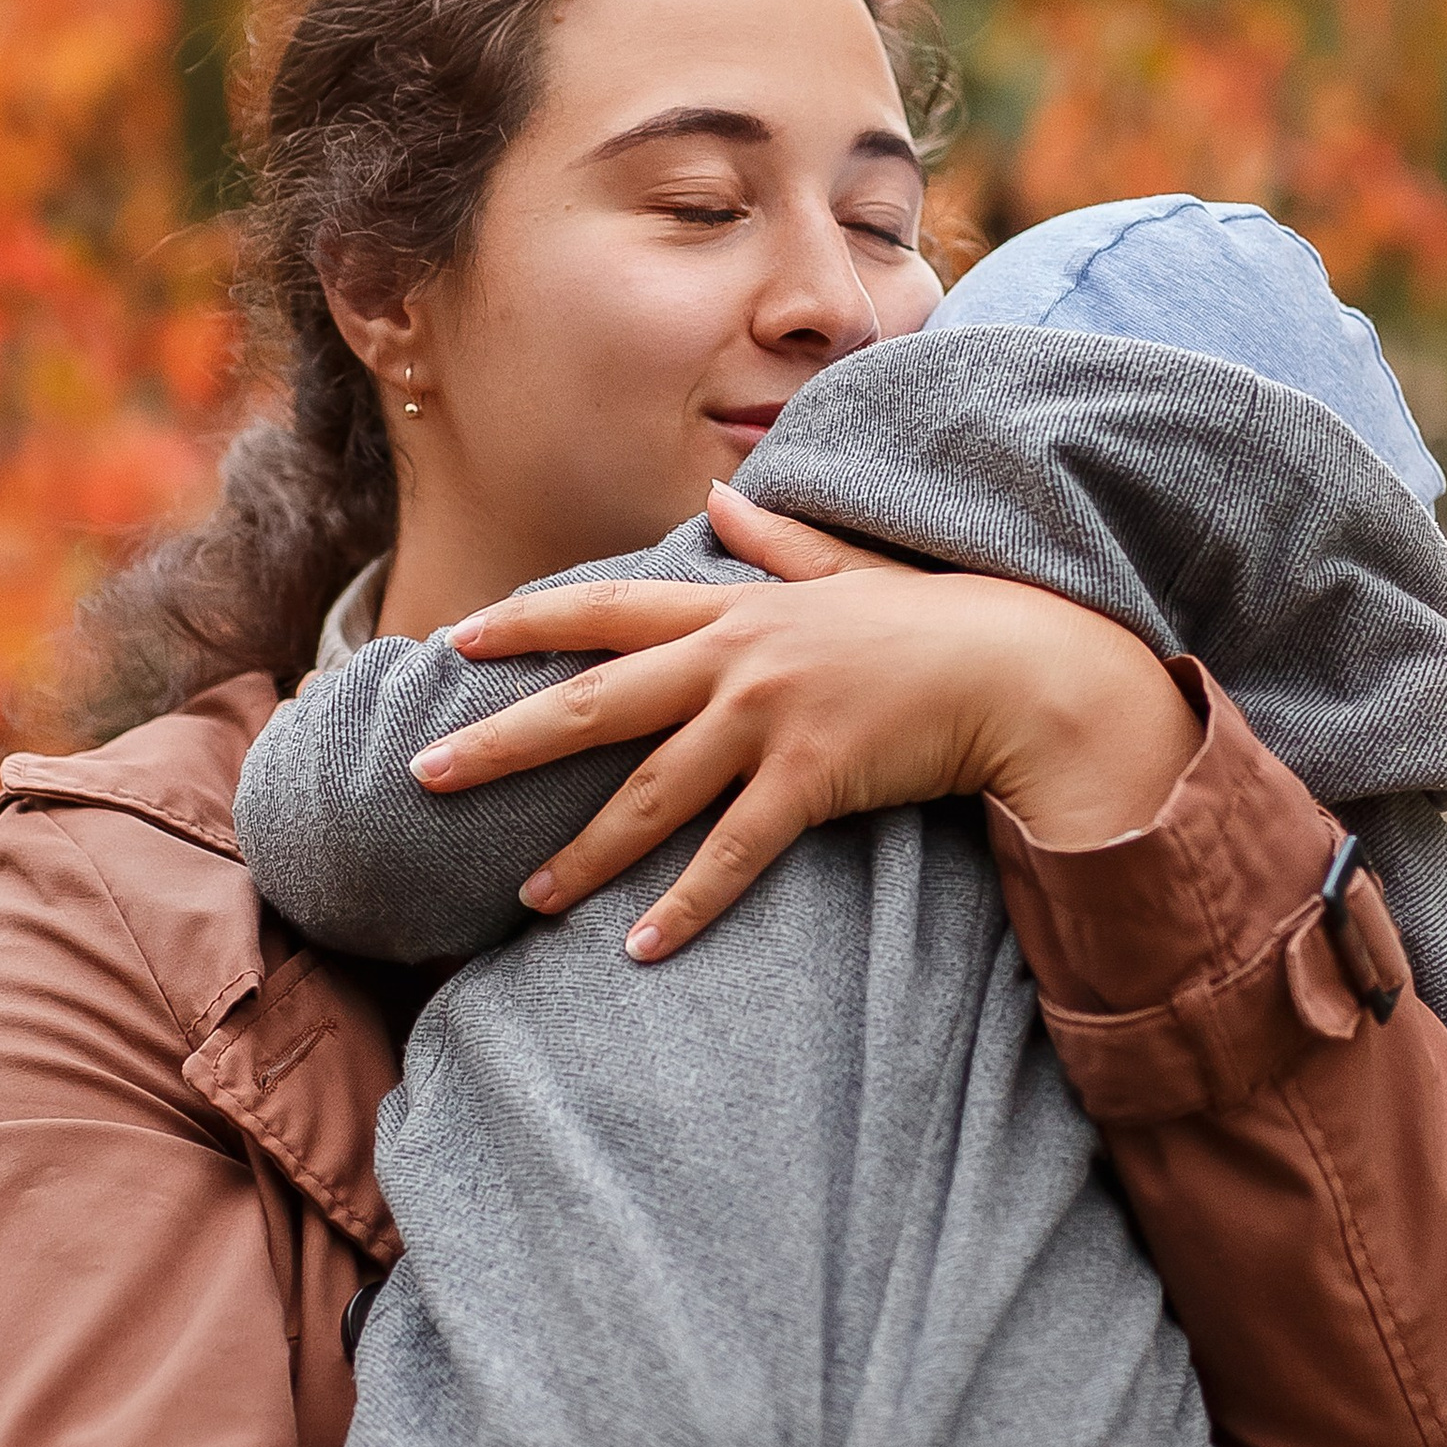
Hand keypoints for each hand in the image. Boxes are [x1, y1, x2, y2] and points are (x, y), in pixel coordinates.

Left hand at [413, 481, 1198, 957]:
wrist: (1019, 669)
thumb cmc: (934, 625)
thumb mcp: (847, 570)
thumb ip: (779, 542)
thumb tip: (728, 498)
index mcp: (736, 609)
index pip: (606, 613)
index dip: (527, 625)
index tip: (458, 639)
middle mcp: (736, 659)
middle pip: (593, 704)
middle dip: (502, 740)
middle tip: (426, 775)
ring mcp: (770, 719)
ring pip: (649, 794)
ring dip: (582, 852)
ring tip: (524, 898)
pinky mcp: (812, 779)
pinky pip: (732, 853)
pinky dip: (684, 904)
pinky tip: (638, 947)